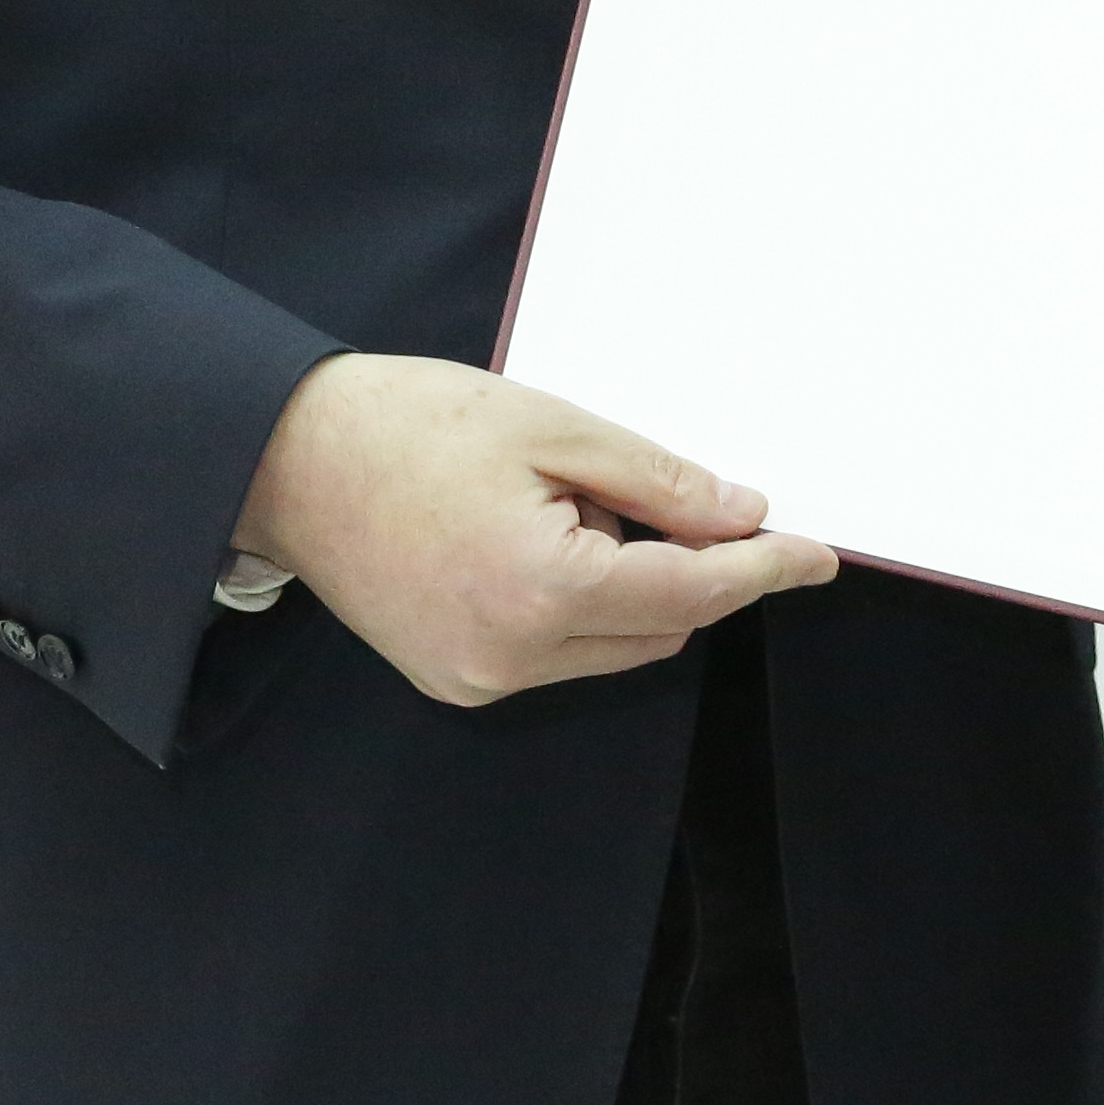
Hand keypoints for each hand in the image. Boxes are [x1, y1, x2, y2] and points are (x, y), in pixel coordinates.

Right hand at [232, 352, 835, 705]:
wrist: (285, 458)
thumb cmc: (410, 423)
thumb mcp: (555, 428)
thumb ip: (661, 482)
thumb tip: (745, 518)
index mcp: (541, 590)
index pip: (693, 592)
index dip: (764, 570)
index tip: (818, 555)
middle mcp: (511, 657)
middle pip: (661, 627)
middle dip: (684, 563)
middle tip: (644, 485)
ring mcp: (479, 679)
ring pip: (614, 644)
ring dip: (627, 584)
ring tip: (561, 502)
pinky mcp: (455, 681)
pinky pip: (558, 651)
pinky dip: (576, 601)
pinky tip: (531, 537)